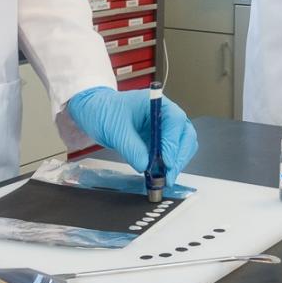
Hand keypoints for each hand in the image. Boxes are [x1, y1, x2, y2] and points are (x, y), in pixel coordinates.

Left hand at [68, 87, 198, 186]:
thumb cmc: (104, 112)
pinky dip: (169, 165)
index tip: (166, 162)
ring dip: (176, 163)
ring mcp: (164, 128)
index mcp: (157, 103)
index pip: (175, 122)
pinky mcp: (160, 140)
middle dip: (179, 157)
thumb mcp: (115, 130)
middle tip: (168, 176)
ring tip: (163, 179)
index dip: (173, 143)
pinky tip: (159, 174)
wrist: (96, 112)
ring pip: (183, 145)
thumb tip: (145, 165)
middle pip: (185, 134)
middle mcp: (165, 115)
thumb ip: (131, 147)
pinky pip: (172, 153)